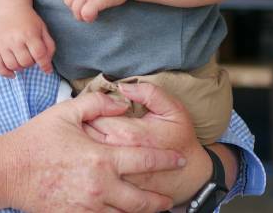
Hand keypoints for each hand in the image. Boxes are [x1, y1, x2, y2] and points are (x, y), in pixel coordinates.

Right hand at [0, 9, 55, 76]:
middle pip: (26, 62)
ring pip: (13, 66)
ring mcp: (3, 44)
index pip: (39, 55)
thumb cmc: (28, 21)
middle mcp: (15, 39)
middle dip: (31, 63)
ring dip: (20, 67)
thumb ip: (49, 46)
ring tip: (22, 60)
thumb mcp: (43, 29)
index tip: (47, 70)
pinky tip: (12, 74)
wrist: (9, 10)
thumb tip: (48, 66)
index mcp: (29, 34)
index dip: (45, 65)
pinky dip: (5, 73)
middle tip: (31, 56)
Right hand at [0, 91, 183, 211]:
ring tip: (150, 209)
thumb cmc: (36, 139)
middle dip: (159, 201)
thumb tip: (123, 102)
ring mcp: (87, 207)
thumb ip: (98, 103)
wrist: (6, 170)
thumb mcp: (66, 112)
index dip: (166, 160)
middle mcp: (100, 187)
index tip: (180, 159)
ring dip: (139, 212)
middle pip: (142, 200)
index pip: (145, 160)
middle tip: (169, 200)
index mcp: (102, 158)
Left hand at [85, 83, 211, 204]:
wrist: (190, 175)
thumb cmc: (180, 139)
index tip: (96, 106)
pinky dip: (90, 160)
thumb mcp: (173, 109)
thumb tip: (122, 86)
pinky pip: (95, 169)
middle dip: (83, 124)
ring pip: (87, 152)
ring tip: (88, 136)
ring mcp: (115, 171)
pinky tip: (94, 153)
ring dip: (83, 143)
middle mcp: (119, 154)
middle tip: (86, 119)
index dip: (92, 108)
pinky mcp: (115, 184)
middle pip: (86, 134)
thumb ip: (149, 93)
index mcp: (131, 133)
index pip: (96, 115)